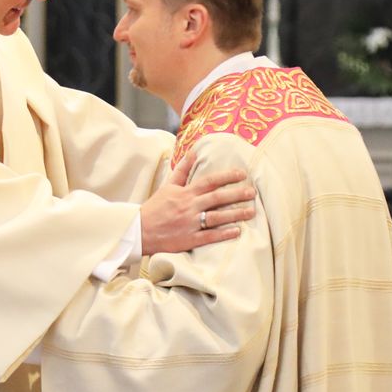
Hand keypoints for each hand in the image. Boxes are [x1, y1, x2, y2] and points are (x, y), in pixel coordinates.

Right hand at [140, 150, 256, 254]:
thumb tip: (193, 152)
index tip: (242, 173)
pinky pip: (209, 236)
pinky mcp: (189, 240)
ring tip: (251, 212)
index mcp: (185, 193)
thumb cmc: (155, 207)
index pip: (209, 181)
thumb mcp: (168, 186)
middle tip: (252, 192)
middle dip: (236, 194)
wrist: (139, 230)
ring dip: (235, 214)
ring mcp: (190, 224)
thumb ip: (182, 170)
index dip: (227, 176)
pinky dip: (223, 234)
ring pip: (216, 217)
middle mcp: (189, 207)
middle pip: (217, 198)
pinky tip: (237, 231)